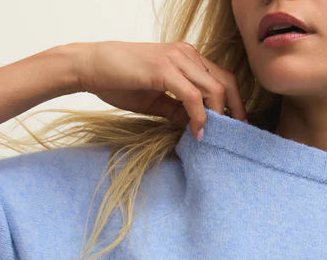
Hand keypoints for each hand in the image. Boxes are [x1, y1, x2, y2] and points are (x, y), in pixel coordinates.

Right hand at [74, 40, 248, 137]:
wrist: (90, 66)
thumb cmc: (120, 81)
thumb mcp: (157, 101)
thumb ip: (179, 111)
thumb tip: (198, 128)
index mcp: (187, 58)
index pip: (222, 80)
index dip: (233, 105)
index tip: (236, 129)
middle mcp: (186, 54)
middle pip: (226, 83)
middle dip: (235, 112)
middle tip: (236, 136)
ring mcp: (176, 59)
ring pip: (214, 89)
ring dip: (218, 117)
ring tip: (213, 138)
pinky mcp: (164, 69)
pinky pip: (192, 96)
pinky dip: (199, 117)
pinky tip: (197, 133)